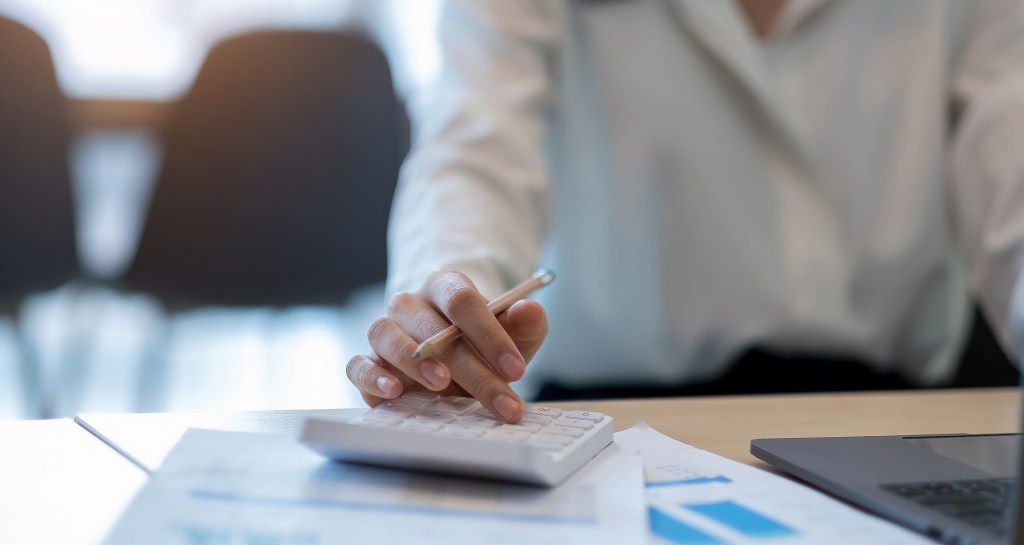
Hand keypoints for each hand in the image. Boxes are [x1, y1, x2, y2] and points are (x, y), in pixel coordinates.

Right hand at [347, 270, 548, 422]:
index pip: (462, 300)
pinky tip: (394, 391)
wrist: (458, 369)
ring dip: (413, 359)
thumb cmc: (485, 350)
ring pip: (385, 334)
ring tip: (442, 384)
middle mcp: (410, 305)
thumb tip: (530, 309)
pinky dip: (371, 376)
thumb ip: (527, 324)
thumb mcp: (516, 338)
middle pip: (431, 325)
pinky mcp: (367, 364)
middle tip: (500, 396)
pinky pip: (356, 365)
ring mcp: (385, 332)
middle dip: (469, 365)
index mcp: (446, 287)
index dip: (490, 334)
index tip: (517, 368)